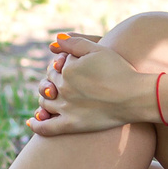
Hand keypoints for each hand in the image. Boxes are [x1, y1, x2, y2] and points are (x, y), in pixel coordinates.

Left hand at [27, 33, 149, 135]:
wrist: (135, 97)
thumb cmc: (120, 70)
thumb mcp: (98, 49)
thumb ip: (75, 43)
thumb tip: (54, 40)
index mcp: (66, 70)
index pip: (54, 67)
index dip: (60, 67)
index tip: (69, 68)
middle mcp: (62, 88)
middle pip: (48, 84)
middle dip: (51, 82)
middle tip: (61, 83)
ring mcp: (65, 108)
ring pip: (45, 103)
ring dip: (44, 99)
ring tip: (50, 98)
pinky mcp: (71, 125)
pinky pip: (46, 128)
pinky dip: (36, 125)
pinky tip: (32, 121)